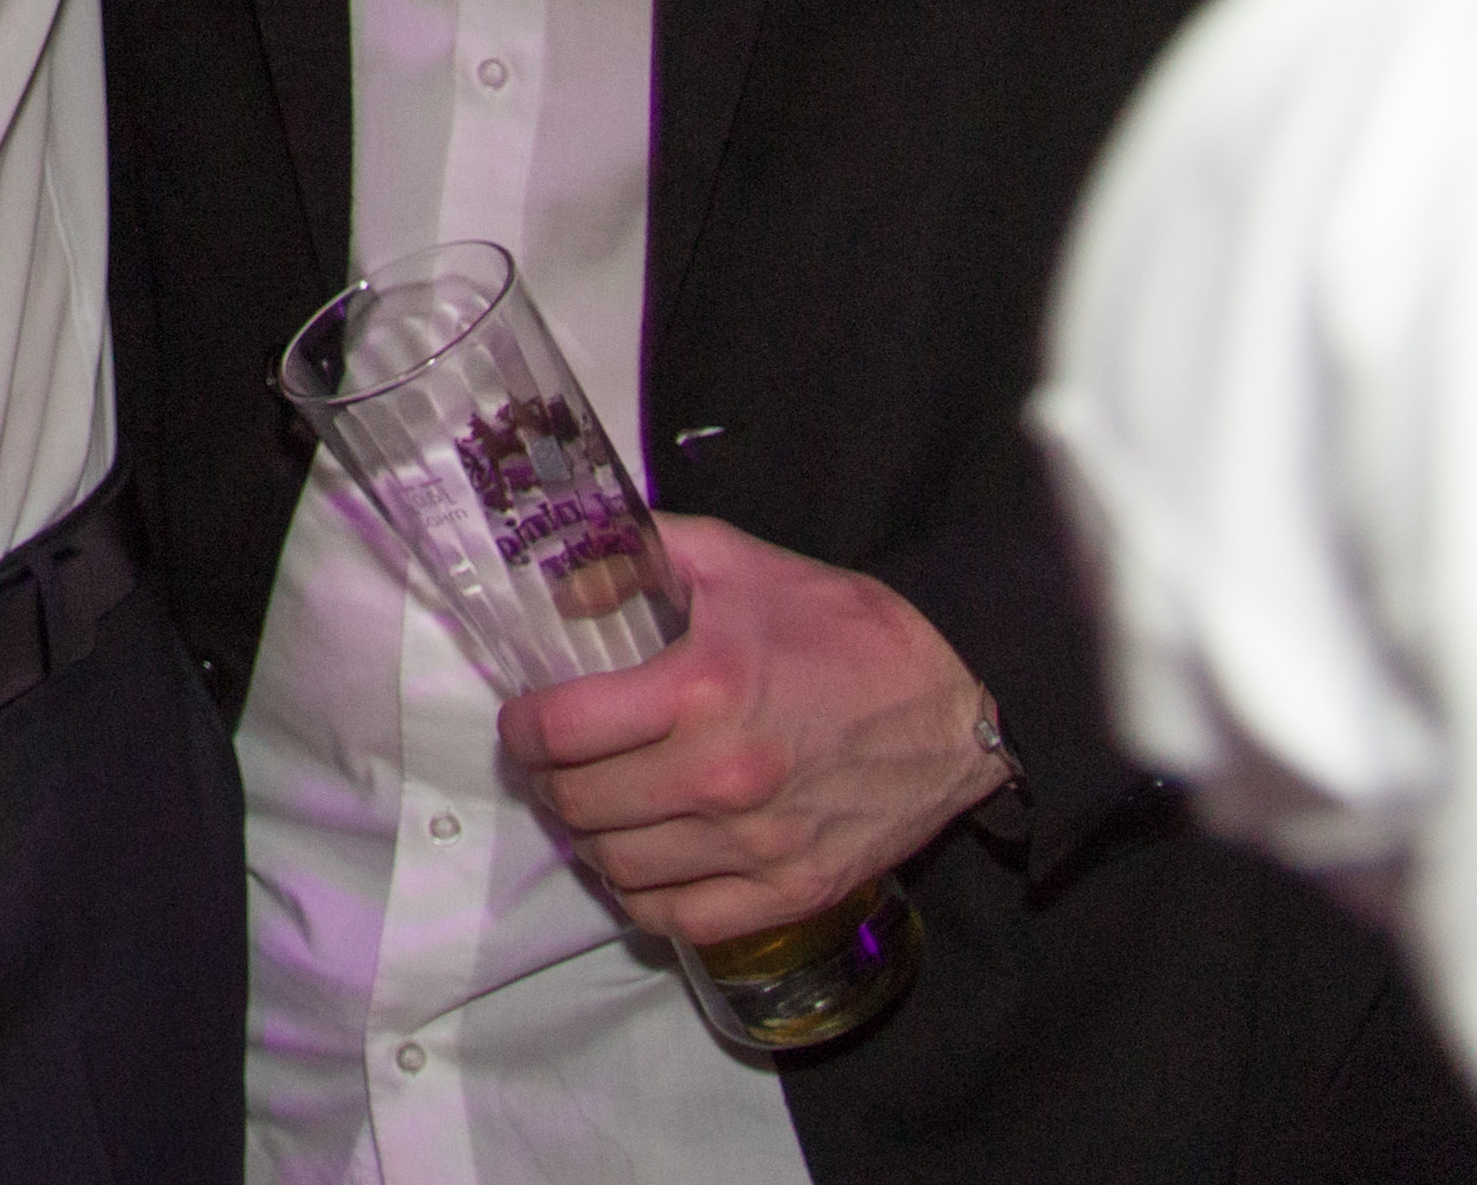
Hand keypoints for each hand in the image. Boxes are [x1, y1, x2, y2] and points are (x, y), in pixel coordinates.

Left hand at [501, 517, 1005, 946]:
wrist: (956, 710)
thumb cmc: (843, 629)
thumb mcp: (735, 561)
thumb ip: (636, 556)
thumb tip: (560, 588)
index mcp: (701, 690)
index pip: (561, 732)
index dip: (520, 729)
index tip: (522, 723)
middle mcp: (721, 778)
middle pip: (580, 805)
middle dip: (547, 783)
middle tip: (552, 765)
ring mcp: (757, 846)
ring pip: (618, 868)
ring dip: (588, 840)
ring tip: (594, 808)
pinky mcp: (791, 892)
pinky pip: (679, 920)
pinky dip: (642, 898)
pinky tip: (642, 862)